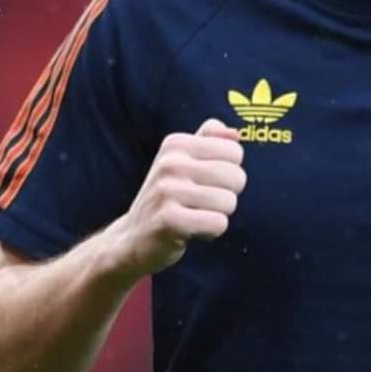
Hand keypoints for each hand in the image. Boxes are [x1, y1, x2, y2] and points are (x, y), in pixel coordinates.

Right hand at [111, 120, 246, 279]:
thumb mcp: (183, 162)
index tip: (203, 183)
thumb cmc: (168, 198)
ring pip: (229, 202)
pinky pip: (218, 223)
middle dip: (226, 196)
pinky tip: (190, 231)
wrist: (134, 237)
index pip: (234, 152)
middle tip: (200, 204)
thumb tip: (234, 133)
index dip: (227, 173)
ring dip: (217, 215)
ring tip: (194, 216)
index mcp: (176, 143)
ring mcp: (167, 190)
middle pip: (236, 177)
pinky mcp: (169, 220)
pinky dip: (211, 232)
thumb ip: (209, 141)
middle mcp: (170, 163)